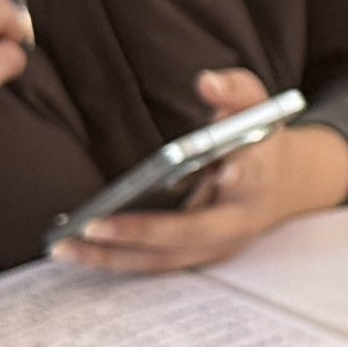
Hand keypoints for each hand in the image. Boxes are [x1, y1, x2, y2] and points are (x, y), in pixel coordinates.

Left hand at [65, 63, 347, 274]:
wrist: (285, 186)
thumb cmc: (261, 141)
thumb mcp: (260, 107)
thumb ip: (236, 91)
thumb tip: (206, 82)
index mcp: (260, 177)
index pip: (252, 175)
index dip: (239, 176)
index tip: (224, 173)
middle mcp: (239, 220)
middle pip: (191, 233)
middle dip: (142, 231)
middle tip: (95, 224)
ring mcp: (218, 246)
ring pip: (164, 259)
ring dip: (112, 256)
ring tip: (62, 246)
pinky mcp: (197, 258)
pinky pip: (153, 264)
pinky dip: (114, 260)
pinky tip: (75, 249)